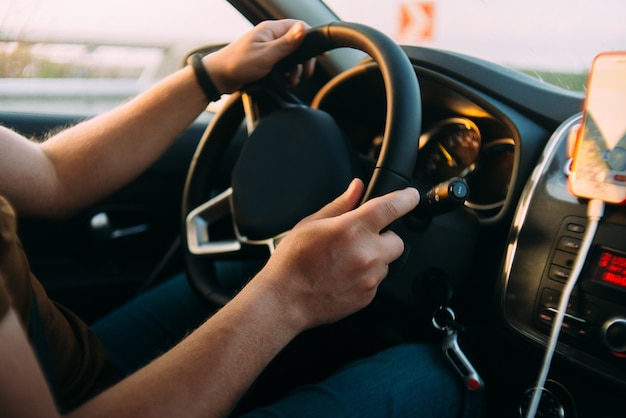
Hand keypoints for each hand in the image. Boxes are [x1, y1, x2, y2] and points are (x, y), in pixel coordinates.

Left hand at [203, 19, 314, 93]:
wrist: (219, 77)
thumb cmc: (238, 64)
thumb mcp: (267, 54)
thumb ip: (286, 43)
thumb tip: (303, 28)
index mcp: (271, 30)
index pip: (299, 27)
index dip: (311, 39)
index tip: (320, 54)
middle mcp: (270, 37)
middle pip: (297, 44)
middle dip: (303, 60)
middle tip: (306, 73)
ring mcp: (267, 48)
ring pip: (290, 57)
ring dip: (294, 70)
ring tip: (290, 81)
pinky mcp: (264, 60)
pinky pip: (282, 65)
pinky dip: (286, 74)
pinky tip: (283, 82)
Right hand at [254, 179, 419, 330]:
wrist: (284, 300)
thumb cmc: (292, 263)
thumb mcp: (311, 224)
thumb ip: (340, 205)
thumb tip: (356, 189)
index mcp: (352, 229)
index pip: (392, 207)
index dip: (406, 198)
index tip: (410, 196)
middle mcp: (366, 253)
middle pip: (397, 240)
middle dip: (383, 237)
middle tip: (360, 240)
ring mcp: (369, 278)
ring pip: (386, 263)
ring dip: (374, 259)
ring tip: (345, 262)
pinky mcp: (368, 297)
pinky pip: (376, 281)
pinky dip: (365, 277)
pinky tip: (343, 276)